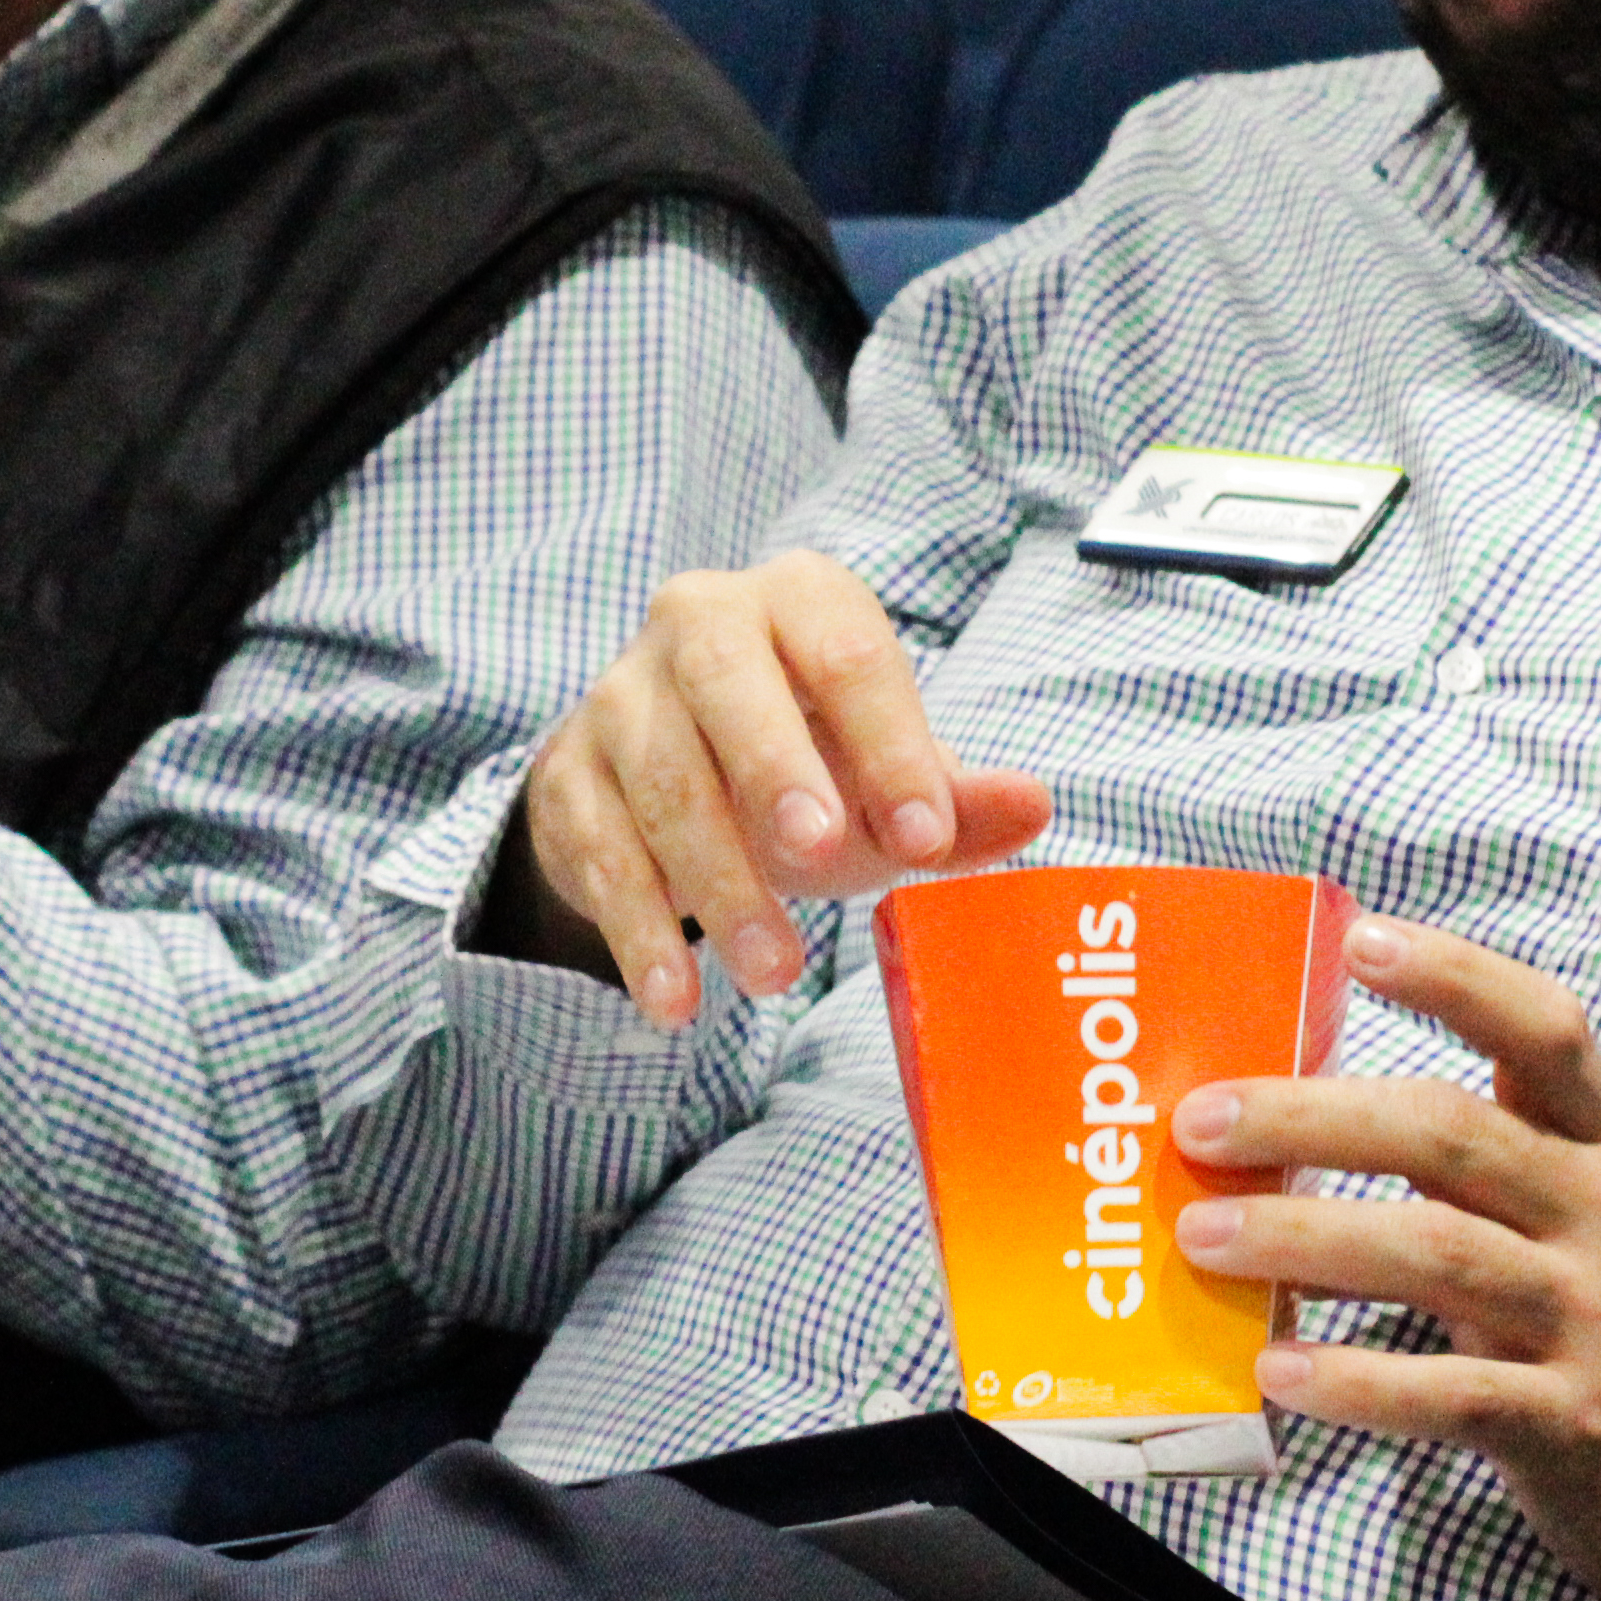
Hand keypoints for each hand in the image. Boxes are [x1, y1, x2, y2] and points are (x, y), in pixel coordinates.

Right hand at [494, 554, 1054, 1024]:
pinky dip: (641, 933)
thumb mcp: (881, 774)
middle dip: (775, 770)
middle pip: (725, 683)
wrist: (661, 768)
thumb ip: (953, 797)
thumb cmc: (804, 761)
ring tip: (774, 974)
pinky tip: (679, 1000)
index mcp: (796, 600)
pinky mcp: (569, 778)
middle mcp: (696, 623)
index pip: (846, 654)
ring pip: (661, 781)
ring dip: (718, 884)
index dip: (890, 745)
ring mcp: (619, 698)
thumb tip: (1031, 807)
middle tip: (821, 855)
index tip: (927, 838)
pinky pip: (602, 854)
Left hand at [1168, 919, 1600, 1600]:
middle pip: (1452, 1137)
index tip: (1361, 939)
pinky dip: (1359, 1382)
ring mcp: (1589, 1322)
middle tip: (1201, 1123)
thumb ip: (1470, 1164)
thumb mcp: (1577, 1212)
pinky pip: (1453, 1393)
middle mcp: (1600, 1219)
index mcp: (1599, 1150)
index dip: (1457, 978)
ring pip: (1439, 1257)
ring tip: (1205, 1237)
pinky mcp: (1570, 1426)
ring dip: (1307, 1238)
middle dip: (1315, 1118)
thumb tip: (1285, 1115)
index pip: (1546, 1032)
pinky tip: (1280, 1372)